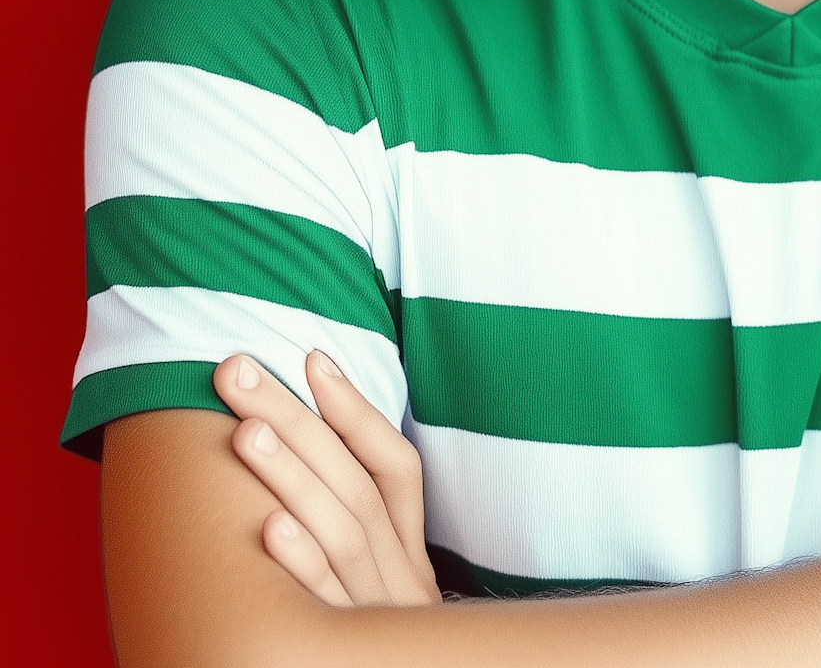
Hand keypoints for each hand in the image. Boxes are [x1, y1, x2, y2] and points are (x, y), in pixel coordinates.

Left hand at [212, 349, 441, 609]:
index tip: (311, 358)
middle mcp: (401, 578)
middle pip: (356, 486)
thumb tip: (293, 440)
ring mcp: (376, 614)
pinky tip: (268, 525)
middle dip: (298, 420)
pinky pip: (324, 603)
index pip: (397, 468)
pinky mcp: (345, 655)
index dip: (357, 411)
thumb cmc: (362, 635)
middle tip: (237, 373)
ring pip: (343, 532)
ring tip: (247, 431)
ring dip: (295, 476)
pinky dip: (301, 561)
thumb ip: (348, 526)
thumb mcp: (375, 580)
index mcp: (409, 553)